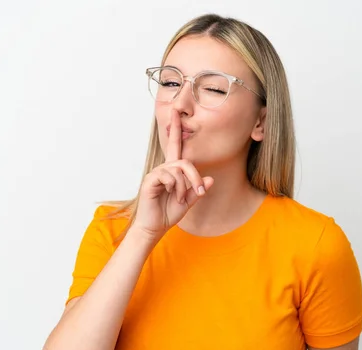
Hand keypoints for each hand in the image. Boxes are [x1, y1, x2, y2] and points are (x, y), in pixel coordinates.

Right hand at [131, 110, 213, 238]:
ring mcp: (156, 173)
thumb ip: (198, 189)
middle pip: (184, 162)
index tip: (176, 112)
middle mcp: (164, 168)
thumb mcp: (189, 201)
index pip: (175, 146)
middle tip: (199, 191)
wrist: (155, 226)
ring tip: (180, 198)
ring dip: (184, 186)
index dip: (175, 129)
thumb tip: (211, 179)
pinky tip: (172, 196)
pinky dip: (175, 187)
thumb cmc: (169, 212)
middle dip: (194, 177)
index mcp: (173, 170)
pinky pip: (168, 176)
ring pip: (178, 170)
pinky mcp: (150, 180)